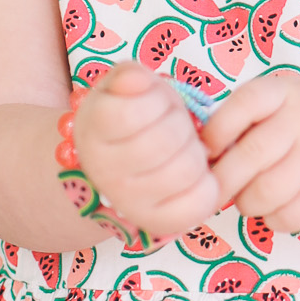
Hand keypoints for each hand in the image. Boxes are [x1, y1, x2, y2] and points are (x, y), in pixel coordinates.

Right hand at [72, 64, 219, 238]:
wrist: (115, 170)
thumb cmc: (130, 120)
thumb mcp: (124, 88)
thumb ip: (128, 76)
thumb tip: (135, 79)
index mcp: (92, 132)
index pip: (133, 112)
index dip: (156, 101)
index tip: (154, 105)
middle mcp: (105, 173)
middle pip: (167, 140)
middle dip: (179, 124)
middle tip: (172, 128)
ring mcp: (131, 204)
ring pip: (187, 169)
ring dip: (194, 152)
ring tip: (181, 151)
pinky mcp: (161, 224)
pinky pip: (201, 200)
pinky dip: (207, 182)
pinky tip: (192, 174)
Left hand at [202, 70, 299, 230]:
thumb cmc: (295, 139)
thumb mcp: (271, 117)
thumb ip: (236, 128)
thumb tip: (195, 161)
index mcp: (286, 91)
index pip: (245, 102)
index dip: (217, 131)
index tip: (206, 153)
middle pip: (252, 155)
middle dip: (223, 181)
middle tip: (215, 192)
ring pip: (267, 192)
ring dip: (247, 204)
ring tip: (249, 199)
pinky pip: (288, 215)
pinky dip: (272, 220)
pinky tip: (277, 209)